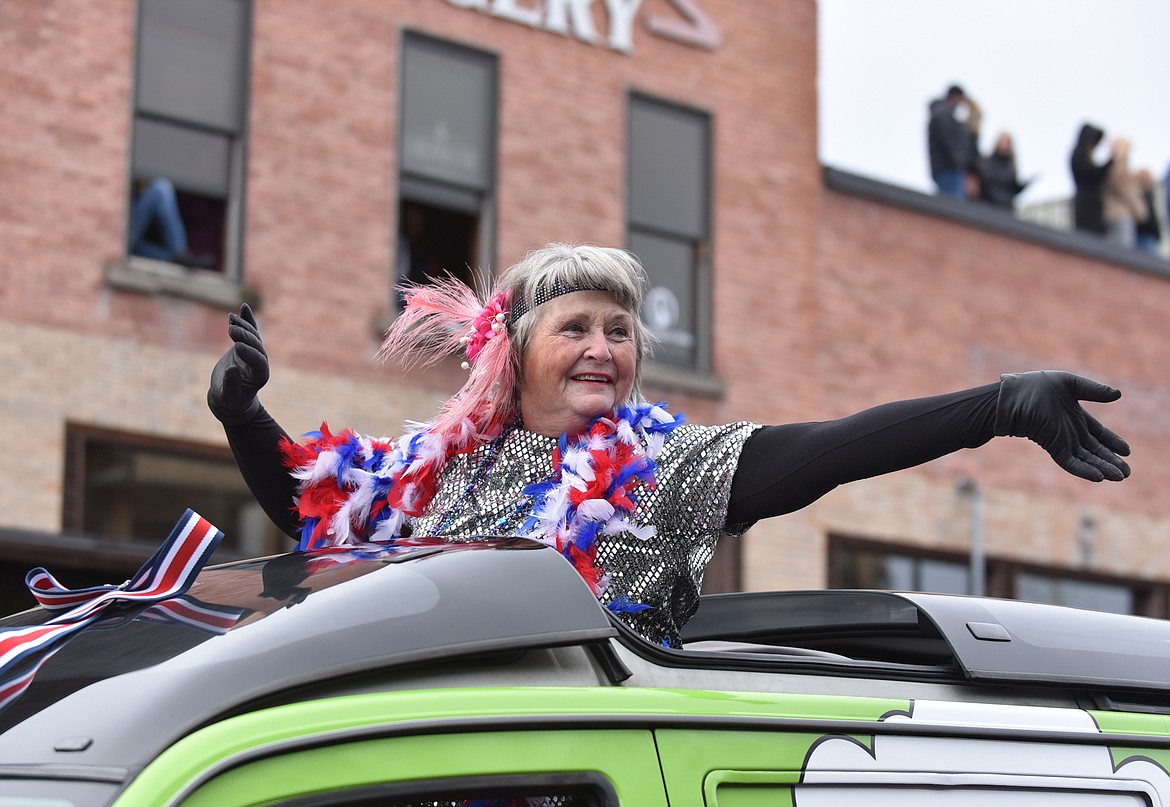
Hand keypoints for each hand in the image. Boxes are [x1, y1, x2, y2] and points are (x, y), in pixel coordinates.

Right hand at [208, 303, 269, 424]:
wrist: (230, 397)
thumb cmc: (230, 400)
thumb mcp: (229, 396)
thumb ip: (231, 385)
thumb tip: (231, 370)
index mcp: (260, 376)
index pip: (259, 362)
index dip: (249, 354)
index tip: (236, 347)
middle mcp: (260, 362)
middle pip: (256, 346)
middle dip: (244, 337)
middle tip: (231, 330)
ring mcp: (254, 353)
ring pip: (252, 336)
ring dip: (243, 326)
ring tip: (232, 319)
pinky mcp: (246, 346)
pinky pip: (249, 331)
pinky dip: (247, 320)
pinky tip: (244, 307)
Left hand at [994, 371, 1130, 481]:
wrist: (1013, 396)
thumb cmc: (1035, 386)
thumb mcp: (1070, 384)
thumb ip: (1093, 390)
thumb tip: (1119, 394)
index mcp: (1075, 417)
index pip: (1098, 434)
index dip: (1113, 443)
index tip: (1127, 452)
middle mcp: (1070, 432)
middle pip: (1095, 450)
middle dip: (1111, 461)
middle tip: (1127, 473)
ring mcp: (1062, 441)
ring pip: (1087, 459)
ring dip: (1103, 468)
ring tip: (1120, 477)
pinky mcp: (1053, 447)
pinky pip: (1071, 462)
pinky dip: (1084, 470)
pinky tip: (1099, 477)